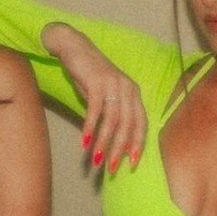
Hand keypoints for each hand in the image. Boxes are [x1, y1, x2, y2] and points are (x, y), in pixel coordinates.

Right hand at [42, 23, 145, 171]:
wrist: (75, 47)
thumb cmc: (90, 75)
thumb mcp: (106, 95)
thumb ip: (113, 114)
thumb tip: (116, 142)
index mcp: (134, 92)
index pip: (141, 123)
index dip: (137, 144)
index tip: (132, 163)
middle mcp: (128, 88)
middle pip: (128, 125)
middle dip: (119, 149)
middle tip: (111, 168)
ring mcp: (113, 84)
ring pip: (112, 120)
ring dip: (104, 142)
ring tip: (96, 160)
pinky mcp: (97, 82)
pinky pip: (95, 110)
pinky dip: (90, 128)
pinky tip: (85, 142)